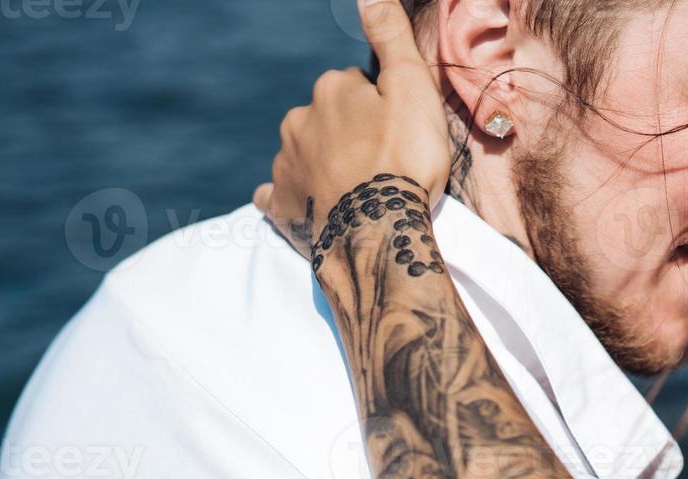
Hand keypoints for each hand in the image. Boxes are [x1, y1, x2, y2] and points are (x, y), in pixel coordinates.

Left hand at [254, 0, 450, 258]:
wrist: (379, 233)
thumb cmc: (404, 161)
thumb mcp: (412, 89)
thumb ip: (390, 35)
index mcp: (331, 89)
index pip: (358, 86)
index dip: (382, 107)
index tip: (401, 131)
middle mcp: (299, 119)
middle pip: (328, 118)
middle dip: (350, 133)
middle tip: (384, 162)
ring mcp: (286, 164)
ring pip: (304, 152)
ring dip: (324, 163)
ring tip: (357, 188)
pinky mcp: (282, 206)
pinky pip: (275, 195)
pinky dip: (286, 196)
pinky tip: (299, 204)